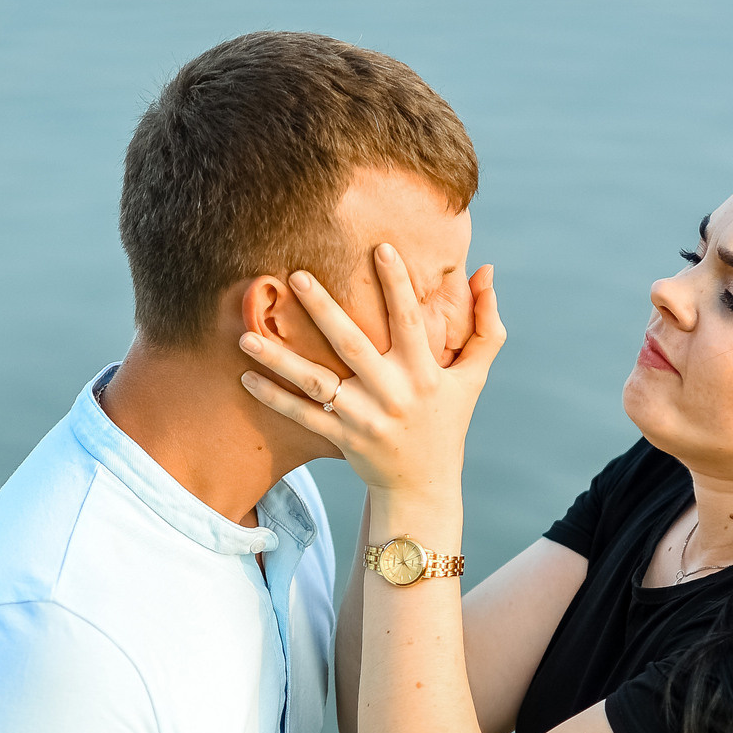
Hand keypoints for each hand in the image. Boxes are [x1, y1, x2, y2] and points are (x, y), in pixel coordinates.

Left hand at [239, 246, 506, 498]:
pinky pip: (302, 415)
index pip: (409, 320)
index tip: (379, 247)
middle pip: (352, 344)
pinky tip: (246, 377)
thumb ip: (486, 326)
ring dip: (280, 358)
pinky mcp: (342, 439)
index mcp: (423, 372)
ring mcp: (364, 418)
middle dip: (323, 309)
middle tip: (297, 276)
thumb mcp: (473, 376)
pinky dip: (274, 397)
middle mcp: (392, 392)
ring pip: (316, 382)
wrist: (423, 485)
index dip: (397, 284)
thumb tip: (487, 272)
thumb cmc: (448, 420)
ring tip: (247, 335)